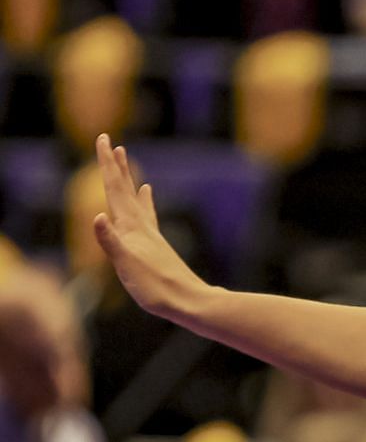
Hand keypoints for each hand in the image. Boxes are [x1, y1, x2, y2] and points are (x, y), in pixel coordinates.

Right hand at [90, 134, 208, 322]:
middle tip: (111, 141)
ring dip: (127, 178)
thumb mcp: (127, 267)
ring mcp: (150, 235)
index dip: (107, 164)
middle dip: (115, 165)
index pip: (115, 189)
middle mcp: (142, 226)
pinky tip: (147, 194)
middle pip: (125, 189)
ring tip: (127, 161)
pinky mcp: (156, 245)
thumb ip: (111, 242)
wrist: (191, 303)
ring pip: (135, 198)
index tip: (104, 139)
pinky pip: (147, 213)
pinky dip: (144, 200)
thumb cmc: (157, 289)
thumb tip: (98, 215)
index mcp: (132, 228)